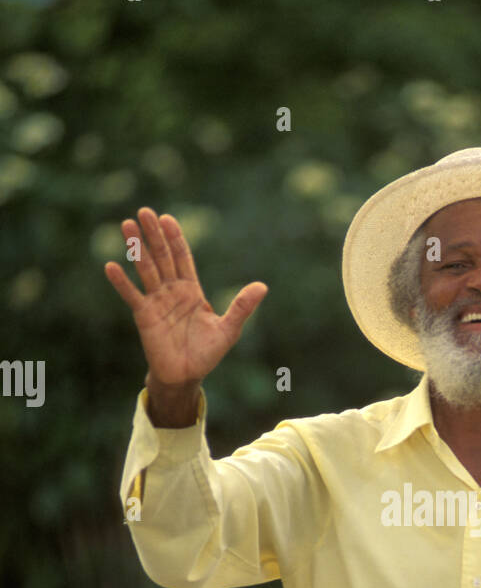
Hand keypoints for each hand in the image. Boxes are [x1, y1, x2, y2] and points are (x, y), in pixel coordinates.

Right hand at [104, 207, 267, 385]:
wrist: (186, 376)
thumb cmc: (207, 354)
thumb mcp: (228, 329)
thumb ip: (242, 307)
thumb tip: (263, 286)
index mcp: (192, 291)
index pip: (183, 258)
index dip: (175, 238)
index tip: (167, 219)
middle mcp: (172, 292)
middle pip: (162, 257)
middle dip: (154, 235)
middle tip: (144, 211)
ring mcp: (156, 302)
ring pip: (145, 269)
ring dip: (136, 248)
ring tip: (126, 225)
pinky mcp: (144, 316)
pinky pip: (132, 295)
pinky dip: (121, 282)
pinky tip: (111, 265)